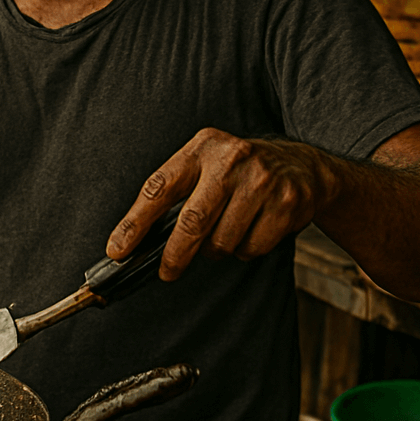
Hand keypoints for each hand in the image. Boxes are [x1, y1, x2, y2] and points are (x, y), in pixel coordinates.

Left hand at [106, 128, 334, 279]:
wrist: (302, 165)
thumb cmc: (237, 171)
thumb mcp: (204, 165)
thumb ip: (176, 194)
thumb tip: (138, 240)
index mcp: (201, 148)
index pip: (158, 188)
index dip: (134, 223)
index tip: (118, 250)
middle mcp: (231, 160)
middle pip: (192, 222)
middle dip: (174, 255)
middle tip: (166, 272)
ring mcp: (261, 181)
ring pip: (222, 241)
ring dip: (216, 249)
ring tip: (225, 232)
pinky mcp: (286, 203)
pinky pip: (251, 248)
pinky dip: (245, 249)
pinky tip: (252, 229)